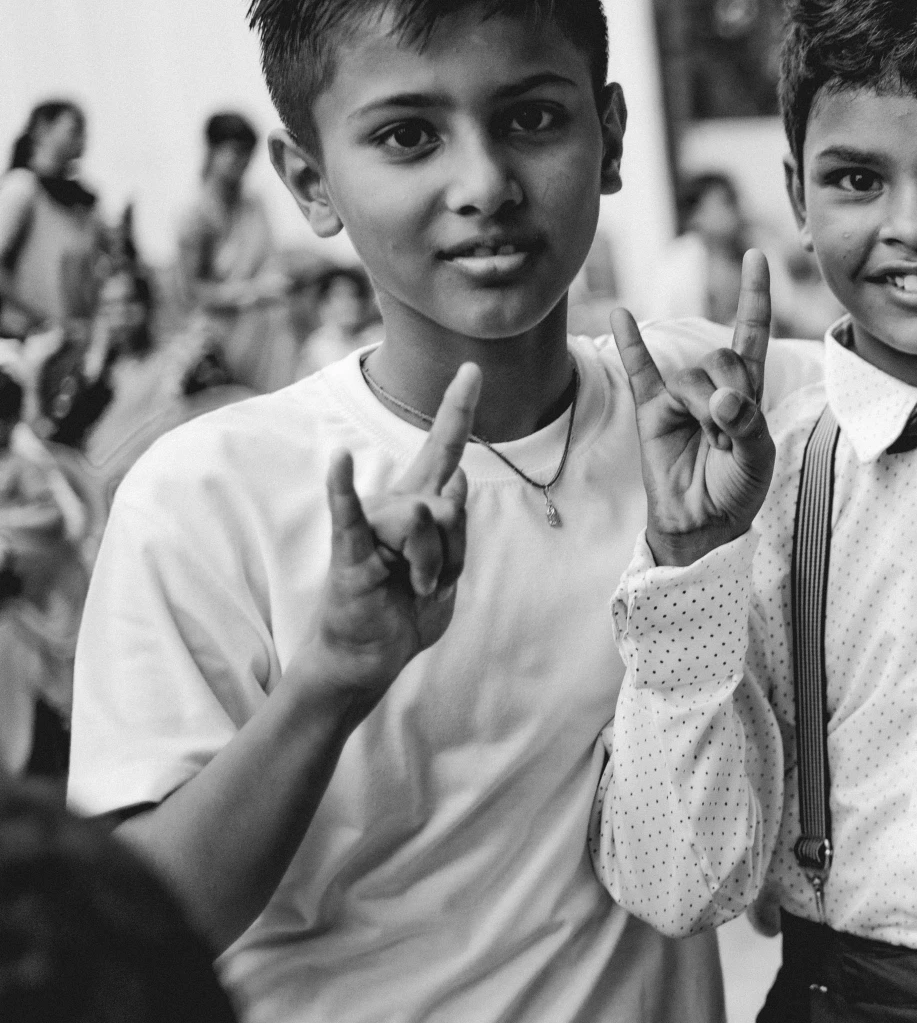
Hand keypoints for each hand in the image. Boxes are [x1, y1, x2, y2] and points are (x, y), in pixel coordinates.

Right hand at [306, 367, 475, 700]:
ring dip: (433, 570)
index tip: (472, 367)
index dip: (458, 407)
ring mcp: (371, 524)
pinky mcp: (350, 551)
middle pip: (451, 506)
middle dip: (454, 554)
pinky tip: (338, 461)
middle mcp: (394, 503)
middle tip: (429, 584)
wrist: (371, 655)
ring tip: (410, 589)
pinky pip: (351, 516)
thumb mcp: (449, 569)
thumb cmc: (407, 609)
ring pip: (427, 523)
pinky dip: (343, 490)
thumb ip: (456, 528)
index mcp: (420, 503)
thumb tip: (456, 485)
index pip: (443, 447)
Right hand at [614, 252, 775, 568]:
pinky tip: (619, 312)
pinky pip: (639, 371)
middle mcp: (714, 386)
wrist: (702, 524)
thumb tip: (721, 398)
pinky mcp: (652, 412)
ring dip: (704, 413)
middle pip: (721, 359)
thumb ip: (747, 425)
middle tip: (729, 439)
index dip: (754, 296)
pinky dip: (630, 343)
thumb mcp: (758, 461)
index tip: (756, 256)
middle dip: (730, 397)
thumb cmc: (736, 490)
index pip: (752, 333)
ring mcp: (680, 397)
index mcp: (747, 391)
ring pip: (691, 379)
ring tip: (711, 446)